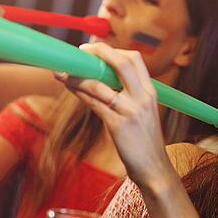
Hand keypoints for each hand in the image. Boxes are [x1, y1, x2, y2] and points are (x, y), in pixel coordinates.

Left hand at [55, 43, 175, 188]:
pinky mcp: (117, 125)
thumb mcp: (142, 112)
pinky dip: (79, 92)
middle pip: (121, 63)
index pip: (134, 59)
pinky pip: (93, 103)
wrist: (154, 169)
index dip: (113, 50)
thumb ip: (128, 94)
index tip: (95, 49)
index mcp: (150, 91)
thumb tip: (101, 77)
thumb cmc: (144, 140)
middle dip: (98, 53)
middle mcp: (142, 97)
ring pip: (100, 84)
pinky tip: (69, 86)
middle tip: (80, 51)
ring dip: (78, 75)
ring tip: (63, 71)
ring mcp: (130, 111)